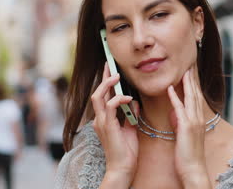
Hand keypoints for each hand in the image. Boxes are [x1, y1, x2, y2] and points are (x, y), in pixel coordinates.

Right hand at [91, 62, 139, 181]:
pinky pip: (109, 106)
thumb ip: (131, 115)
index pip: (103, 96)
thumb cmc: (127, 151)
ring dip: (107, 85)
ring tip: (117, 76)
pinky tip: (128, 98)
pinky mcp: (107, 126)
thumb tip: (134, 103)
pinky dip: (118, 99)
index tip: (111, 70)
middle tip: (111, 66)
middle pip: (97, 93)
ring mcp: (101, 122)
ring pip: (98, 96)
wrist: (123, 167)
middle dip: (104, 78)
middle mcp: (99, 119)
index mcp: (104, 119)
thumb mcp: (130, 128)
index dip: (106, 82)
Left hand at [167, 65, 210, 186]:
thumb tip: (174, 112)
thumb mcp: (184, 134)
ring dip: (187, 83)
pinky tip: (170, 88)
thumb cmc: (187, 154)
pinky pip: (180, 110)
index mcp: (198, 119)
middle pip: (196, 93)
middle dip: (193, 78)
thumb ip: (180, 121)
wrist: (193, 169)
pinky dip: (175, 98)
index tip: (190, 70)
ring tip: (183, 70)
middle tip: (190, 63)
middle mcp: (198, 118)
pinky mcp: (186, 128)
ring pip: (190, 98)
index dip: (194, 82)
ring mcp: (194, 122)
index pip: (196, 96)